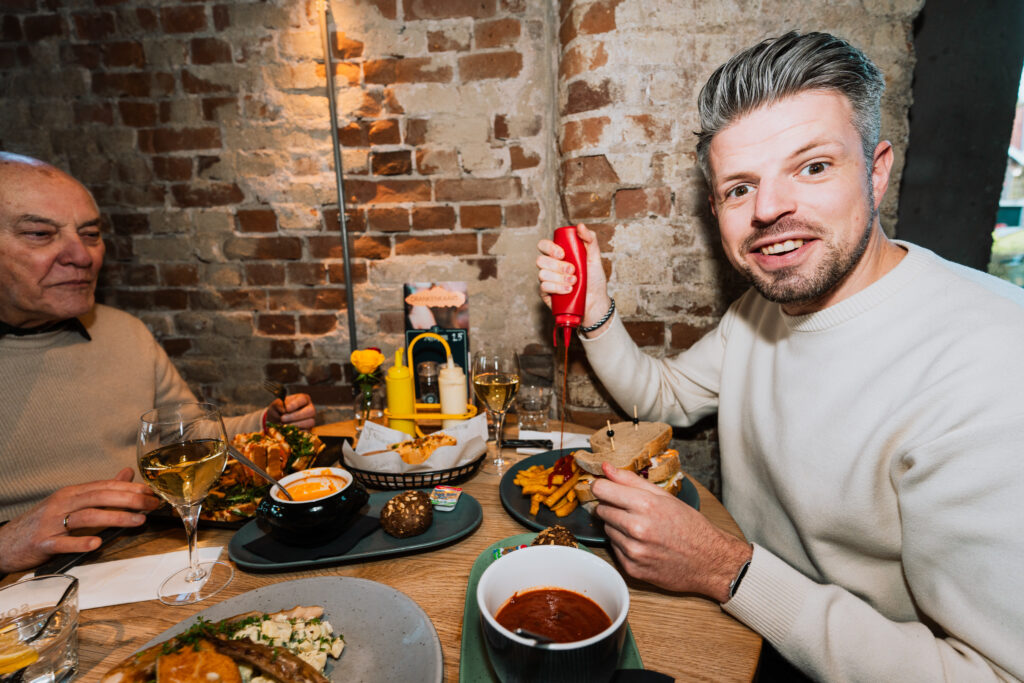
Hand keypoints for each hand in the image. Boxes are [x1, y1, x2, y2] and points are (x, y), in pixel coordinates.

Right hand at [0, 468, 159, 573]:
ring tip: (137, 521)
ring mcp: (51, 523)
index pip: (104, 486)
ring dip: (114, 518)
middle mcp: (62, 503)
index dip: (130, 488)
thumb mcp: (71, 501)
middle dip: (129, 499)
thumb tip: (127, 474)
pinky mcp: (42, 543)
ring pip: (86, 516)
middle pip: (99, 497)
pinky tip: (97, 543)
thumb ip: (100, 490)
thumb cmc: (44, 522)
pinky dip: (80, 542)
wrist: (5, 541)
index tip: (152, 492)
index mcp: (72, 493)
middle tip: (152, 504)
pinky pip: (63, 542)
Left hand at [266, 393, 315, 429]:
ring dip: (295, 424)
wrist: (276, 421)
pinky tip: (288, 430)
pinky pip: (307, 431)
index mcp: (303, 399)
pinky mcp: (309, 430)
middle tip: (283, 419)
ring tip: (283, 425)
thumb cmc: (278, 410)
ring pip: (310, 422)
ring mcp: (311, 419)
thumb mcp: (276, 405)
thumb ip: (278, 404)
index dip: (295, 404)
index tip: (286, 409)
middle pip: (310, 411)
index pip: (303, 399)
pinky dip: (296, 432)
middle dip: (295, 416)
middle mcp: (310, 408)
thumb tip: (284, 410)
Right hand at [535, 224, 611, 332]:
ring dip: (559, 278)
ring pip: (542, 274)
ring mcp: (547, 280)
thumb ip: (590, 240)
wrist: (596, 302)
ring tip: (574, 282)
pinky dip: (557, 288)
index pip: (543, 245)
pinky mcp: (546, 294)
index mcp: (558, 255)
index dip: (549, 248)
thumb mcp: (595, 258)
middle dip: (557, 266)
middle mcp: (550, 267)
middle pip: (540, 260)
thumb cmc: (594, 280)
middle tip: (573, 270)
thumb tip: (579, 226)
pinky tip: (569, 291)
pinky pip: (543, 287)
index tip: (562, 254)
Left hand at [592, 463, 751, 601]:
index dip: (601, 487)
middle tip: (631, 509)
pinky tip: (642, 543)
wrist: (709, 562)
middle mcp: (637, 529)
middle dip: (611, 506)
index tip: (605, 488)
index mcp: (646, 505)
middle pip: (601, 509)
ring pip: (607, 529)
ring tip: (641, 528)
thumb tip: (606, 468)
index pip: (601, 490)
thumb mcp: (665, 497)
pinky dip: (623, 544)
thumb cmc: (691, 527)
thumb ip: (631, 480)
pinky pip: (614, 549)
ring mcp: (633, 551)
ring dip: (618, 526)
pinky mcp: (632, 568)